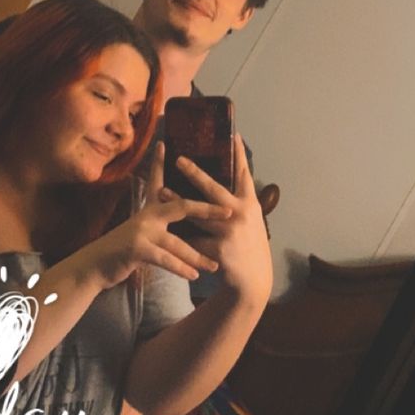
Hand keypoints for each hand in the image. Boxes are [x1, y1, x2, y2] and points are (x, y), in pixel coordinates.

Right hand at [78, 144, 230, 290]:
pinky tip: (193, 275)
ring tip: (214, 265)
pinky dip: (180, 268)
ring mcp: (142, 230)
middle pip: (181, 206)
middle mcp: (147, 214)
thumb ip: (160, 219)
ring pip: (177, 241)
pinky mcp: (137, 248)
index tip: (167, 143)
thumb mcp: (141, 228)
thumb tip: (177, 210)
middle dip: (207, 209)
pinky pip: (165, 259)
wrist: (97, 264)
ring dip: (197, 256)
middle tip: (229, 212)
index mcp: (150, 207)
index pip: (160, 180)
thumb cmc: (124, 247)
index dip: (162, 161)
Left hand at [159, 134, 272, 305]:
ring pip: (197, 213)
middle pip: (214, 189)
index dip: (239, 154)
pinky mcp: (219, 250)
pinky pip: (194, 239)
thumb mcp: (251, 219)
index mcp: (249, 203)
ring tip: (161, 191)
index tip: (233, 134)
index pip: (243, 174)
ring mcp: (230, 232)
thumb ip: (238, 200)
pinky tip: (165, 226)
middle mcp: (241, 214)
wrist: (253, 281)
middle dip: (195, 173)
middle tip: (179, 160)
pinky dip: (180, 233)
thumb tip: (225, 177)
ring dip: (177, 202)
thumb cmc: (248, 244)